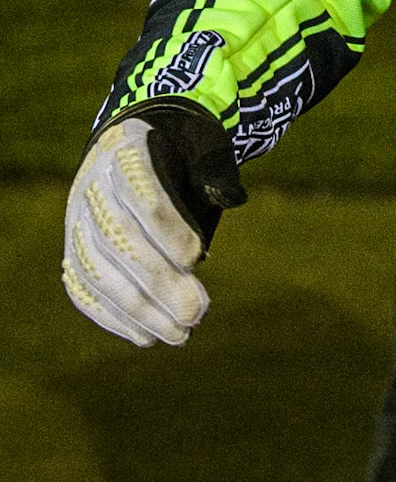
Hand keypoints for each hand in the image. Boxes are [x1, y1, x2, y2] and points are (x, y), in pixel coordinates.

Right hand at [62, 110, 244, 347]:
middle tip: (195, 314)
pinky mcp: (74, 250)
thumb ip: (215, 170)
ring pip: (97, 271)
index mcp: (127, 150)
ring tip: (179, 335)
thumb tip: (233, 198)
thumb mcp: (203, 146)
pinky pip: (83, 287)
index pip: (139, 191)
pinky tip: (146, 336)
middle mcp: (94, 186)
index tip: (197, 256)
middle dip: (158, 281)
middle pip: (118, 239)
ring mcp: (79, 220)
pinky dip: (112, 316)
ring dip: (137, 310)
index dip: (166, 227)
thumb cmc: (181, 150)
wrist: (138, 145)